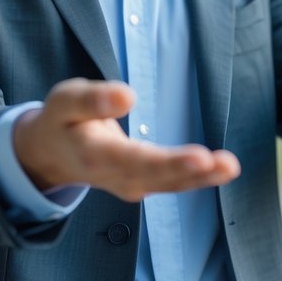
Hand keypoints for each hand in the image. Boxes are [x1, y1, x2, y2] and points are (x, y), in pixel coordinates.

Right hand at [12, 77, 239, 201]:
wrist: (50, 155)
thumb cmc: (62, 120)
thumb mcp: (65, 101)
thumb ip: (92, 99)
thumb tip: (127, 96)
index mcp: (92, 155)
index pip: (132, 160)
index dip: (166, 161)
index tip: (199, 156)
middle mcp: (113, 177)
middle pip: (156, 176)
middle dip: (191, 171)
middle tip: (227, 165)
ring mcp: (129, 184)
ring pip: (169, 184)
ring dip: (203, 177)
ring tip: (230, 166)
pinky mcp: (142, 183)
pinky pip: (173, 183)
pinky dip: (199, 178)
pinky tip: (222, 170)